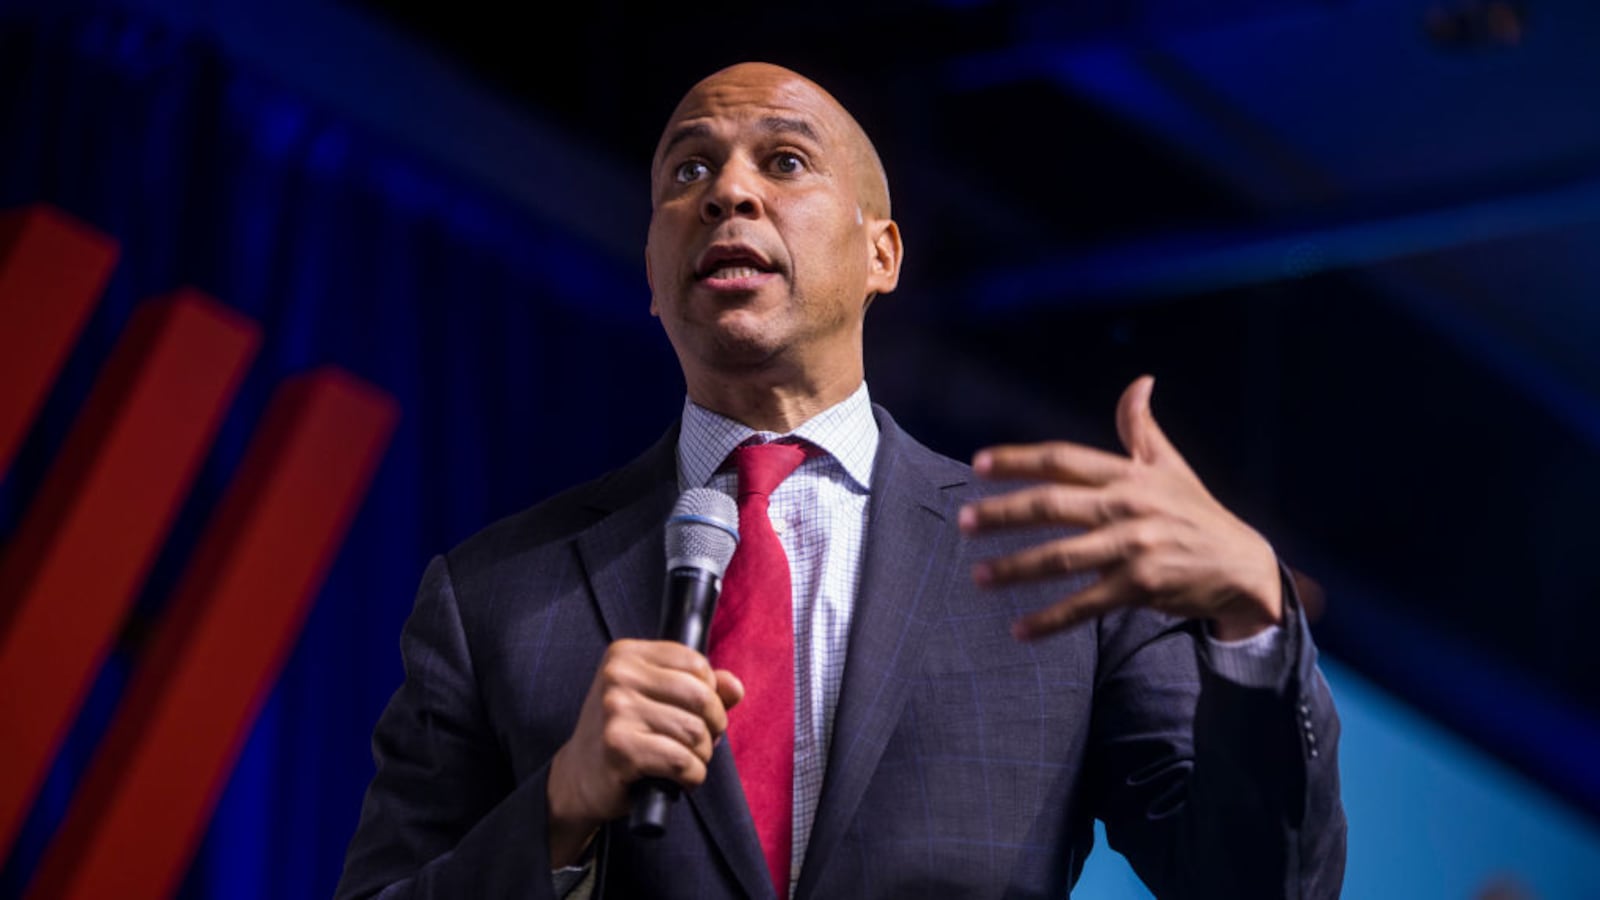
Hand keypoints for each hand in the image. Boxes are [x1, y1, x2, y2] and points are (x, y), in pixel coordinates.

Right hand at [546, 640, 743, 865]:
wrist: (580, 776)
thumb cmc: (625, 733)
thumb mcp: (658, 699)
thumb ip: (702, 687)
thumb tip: (734, 687)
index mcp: (625, 654)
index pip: (696, 664)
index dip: (710, 693)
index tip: (697, 713)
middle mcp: (617, 677)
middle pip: (700, 696)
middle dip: (714, 725)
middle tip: (700, 742)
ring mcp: (615, 711)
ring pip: (695, 732)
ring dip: (703, 755)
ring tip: (687, 761)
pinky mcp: (620, 749)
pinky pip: (682, 761)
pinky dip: (693, 776)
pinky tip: (680, 779)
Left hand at [958, 375, 1281, 640]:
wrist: (1243, 567)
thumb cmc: (1197, 514)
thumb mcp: (1171, 467)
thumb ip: (1142, 428)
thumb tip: (1140, 381)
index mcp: (1128, 475)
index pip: (1062, 459)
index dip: (1019, 459)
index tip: (978, 463)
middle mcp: (1127, 506)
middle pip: (1051, 504)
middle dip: (1003, 513)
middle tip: (963, 522)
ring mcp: (1133, 548)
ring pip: (1061, 557)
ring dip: (1015, 568)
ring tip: (978, 577)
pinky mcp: (1139, 587)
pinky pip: (1084, 605)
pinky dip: (1049, 620)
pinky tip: (1018, 630)